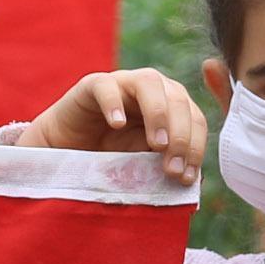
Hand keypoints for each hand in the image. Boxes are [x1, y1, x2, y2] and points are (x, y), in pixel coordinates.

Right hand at [11, 68, 204, 180]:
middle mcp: (153, 89)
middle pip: (179, 98)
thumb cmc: (110, 159)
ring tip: (156, 144)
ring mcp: (123, 83)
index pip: (195, 119)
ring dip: (158, 114)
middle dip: (180, 136)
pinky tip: (117, 126)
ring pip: (149, 82)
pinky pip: (106, 86)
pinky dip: (114, 104)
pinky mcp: (92, 85)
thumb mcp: (145, 166)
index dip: (195, 147)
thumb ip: (167, 167)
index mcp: (172, 106)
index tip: (185, 178)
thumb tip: (196, 180)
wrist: (68, 154)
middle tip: (171, 169)